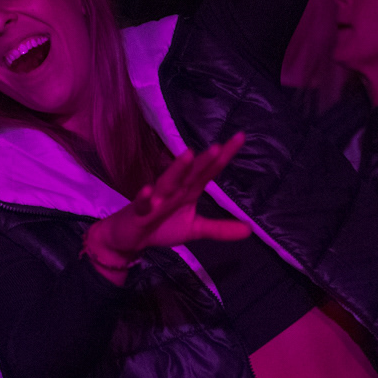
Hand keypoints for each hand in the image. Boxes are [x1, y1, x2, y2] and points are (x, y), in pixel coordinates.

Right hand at [84, 133, 251, 281]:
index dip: (223, 157)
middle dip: (203, 161)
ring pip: (167, 183)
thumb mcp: (194, 230)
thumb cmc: (160, 227)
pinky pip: (141, 205)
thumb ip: (219, 229)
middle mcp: (173, 191)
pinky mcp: (138, 213)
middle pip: (191, 174)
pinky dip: (144, 198)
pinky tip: (148, 190)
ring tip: (188, 155)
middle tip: (218, 147)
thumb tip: (249, 230)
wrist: (127, 239)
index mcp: (187, 192)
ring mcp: (154, 200)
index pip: (208, 172)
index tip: (240, 137)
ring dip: (177, 170)